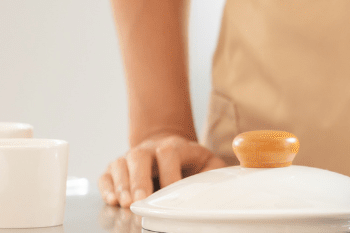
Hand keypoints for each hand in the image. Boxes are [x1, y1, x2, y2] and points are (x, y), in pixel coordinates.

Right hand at [99, 132, 225, 207]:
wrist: (167, 147)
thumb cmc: (192, 162)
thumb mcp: (209, 163)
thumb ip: (221, 170)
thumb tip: (243, 175)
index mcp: (176, 147)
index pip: (169, 152)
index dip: (169, 172)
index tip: (172, 190)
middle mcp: (150, 149)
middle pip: (139, 156)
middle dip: (139, 179)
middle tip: (140, 200)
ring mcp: (131, 157)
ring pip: (120, 164)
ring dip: (121, 184)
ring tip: (124, 202)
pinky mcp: (117, 169)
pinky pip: (106, 174)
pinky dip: (106, 186)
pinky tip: (111, 199)